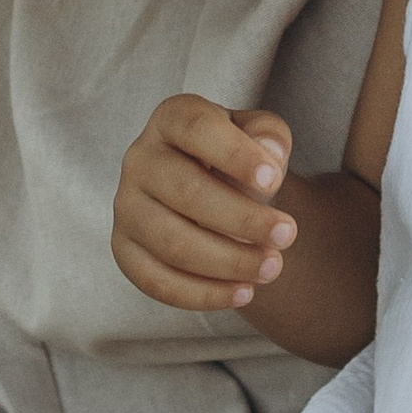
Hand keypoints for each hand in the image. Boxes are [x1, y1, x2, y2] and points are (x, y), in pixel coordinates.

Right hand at [112, 98, 301, 314]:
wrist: (207, 187)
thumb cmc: (236, 157)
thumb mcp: (258, 134)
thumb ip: (269, 137)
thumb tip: (270, 157)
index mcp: (171, 118)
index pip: (196, 128)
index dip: (235, 154)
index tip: (274, 181)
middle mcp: (139, 159)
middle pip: (186, 191)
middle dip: (242, 219)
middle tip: (287, 234)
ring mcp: (127, 207)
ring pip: (173, 242)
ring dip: (228, 262)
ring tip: (271, 267)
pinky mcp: (124, 249)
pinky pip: (158, 281)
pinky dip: (203, 294)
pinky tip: (242, 292)